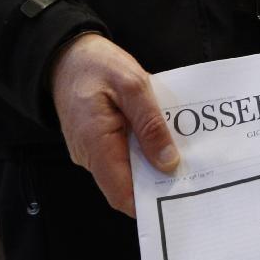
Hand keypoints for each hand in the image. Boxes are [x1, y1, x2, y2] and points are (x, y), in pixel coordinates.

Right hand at [50, 33, 177, 217]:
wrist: (66, 56)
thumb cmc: (96, 65)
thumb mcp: (132, 84)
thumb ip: (150, 124)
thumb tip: (168, 163)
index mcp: (95, 144)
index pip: (122, 194)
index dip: (151, 203)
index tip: (182, 197)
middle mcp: (89, 156)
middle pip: (127, 187)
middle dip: (159, 184)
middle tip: (194, 176)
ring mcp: (91, 152)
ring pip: (126, 173)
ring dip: (152, 167)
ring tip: (185, 157)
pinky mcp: (96, 144)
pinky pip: (121, 158)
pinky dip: (142, 154)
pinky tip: (163, 142)